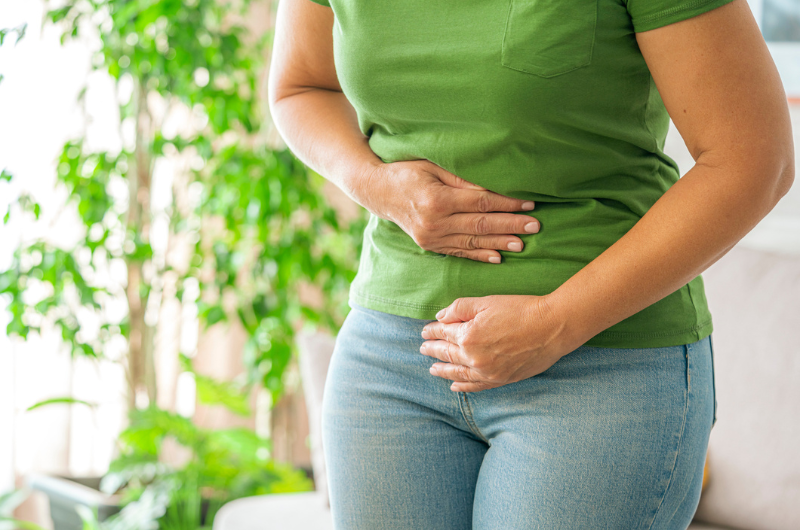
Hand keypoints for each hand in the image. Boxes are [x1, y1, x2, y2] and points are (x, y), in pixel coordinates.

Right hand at [366, 160, 539, 263]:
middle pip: (480, 225)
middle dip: (510, 226)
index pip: (480, 203)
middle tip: (535, 226)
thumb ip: (463, 178)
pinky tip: (498, 257)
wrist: (378, 192)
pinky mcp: (430, 245)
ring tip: (523, 244)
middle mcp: (434, 222)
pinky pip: (459, 251)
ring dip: (499, 243)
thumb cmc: (408, 171)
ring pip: (472, 241)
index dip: (506, 204)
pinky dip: (479, 254)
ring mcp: (431, 237)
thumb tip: (494, 187)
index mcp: (436, 199)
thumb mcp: (434, 166)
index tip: (528, 203)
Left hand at [419, 295, 575, 391]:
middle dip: (432, 350)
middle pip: (446, 353)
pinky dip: (462, 387)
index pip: (443, 333)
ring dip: (442, 370)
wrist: (552, 327)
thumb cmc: (521, 309)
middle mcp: (473, 357)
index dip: (432, 331)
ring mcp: (487, 371)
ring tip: (432, 368)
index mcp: (468, 335)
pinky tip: (454, 386)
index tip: (425, 331)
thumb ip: (460, 308)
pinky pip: (475, 386)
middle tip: (423, 348)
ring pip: (457, 373)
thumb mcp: (486, 301)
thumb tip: (440, 317)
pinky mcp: (500, 380)